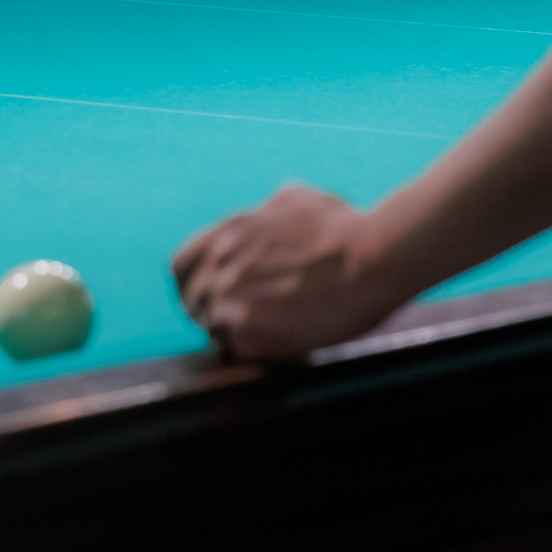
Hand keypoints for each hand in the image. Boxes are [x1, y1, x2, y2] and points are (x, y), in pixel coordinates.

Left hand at [172, 183, 404, 361]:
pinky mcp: (251, 334)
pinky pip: (236, 350)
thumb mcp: (295, 200)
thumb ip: (265, 212)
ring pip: (213, 328)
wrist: (370, 259)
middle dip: (212, 309)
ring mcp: (231, 301)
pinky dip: (254, 350)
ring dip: (235, 332)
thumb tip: (263, 214)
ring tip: (269, 329)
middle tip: (242, 317)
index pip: (180, 266)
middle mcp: (220, 267)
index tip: (209, 293)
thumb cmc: (343, 228)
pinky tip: (280, 341)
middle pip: (192, 301)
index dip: (193, 283)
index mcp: (226, 234)